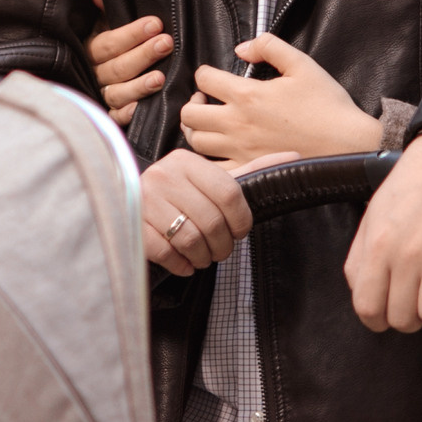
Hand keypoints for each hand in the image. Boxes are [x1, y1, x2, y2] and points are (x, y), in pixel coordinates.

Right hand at [84, 0, 169, 126]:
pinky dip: (129, 113)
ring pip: (117, 93)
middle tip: (166, 43)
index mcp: (92, 48)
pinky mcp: (112, 114)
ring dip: (139, 86)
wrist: (107, 68)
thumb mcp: (107, 18)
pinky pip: (117, 117)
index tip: (155, 23)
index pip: (109, 43)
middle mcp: (95, 73)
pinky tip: (143, 108)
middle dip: (142, 55)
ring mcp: (104, 94)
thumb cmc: (113, 39)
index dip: (131, 34)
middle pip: (116, 68)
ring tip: (160, 78)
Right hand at [139, 147, 252, 276]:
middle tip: (221, 250)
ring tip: (203, 256)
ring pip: (190, 239)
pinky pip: (165, 253)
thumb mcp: (211, 179)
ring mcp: (145, 199)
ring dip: (203, 257)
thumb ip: (250, 171)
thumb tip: (294, 156)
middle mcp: (164, 175)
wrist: (126, 200)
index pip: (229, 193)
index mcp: (187, 161)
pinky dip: (181, 265)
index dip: (241, 221)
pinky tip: (184, 262)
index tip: (239, 231)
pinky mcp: (132, 223)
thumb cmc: (180, 195)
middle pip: (211, 220)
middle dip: (222, 245)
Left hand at [183, 33, 382, 161]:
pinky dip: (208, 160)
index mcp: (248, 95)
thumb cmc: (327, 105)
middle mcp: (237, 124)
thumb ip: (269, 46)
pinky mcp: (250, 170)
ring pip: (195, 143)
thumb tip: (242, 48)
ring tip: (210, 124)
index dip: (205, 73)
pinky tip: (219, 152)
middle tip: (207, 101)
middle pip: (190, 114)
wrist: (348, 143)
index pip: (203, 79)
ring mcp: (241, 151)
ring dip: (197, 130)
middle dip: (194, 103)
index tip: (214, 76)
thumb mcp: (302, 64)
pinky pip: (214, 170)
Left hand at [344, 135, 421, 332]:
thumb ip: (361, 254)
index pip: (367, 306)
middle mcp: (406, 254)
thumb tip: (361, 290)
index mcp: (377, 244)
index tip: (382, 318)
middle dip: (406, 319)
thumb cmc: (412, 184)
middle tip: (412, 304)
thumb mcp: (373, 214)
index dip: (374, 320)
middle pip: (402, 318)